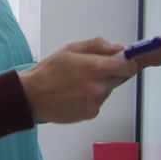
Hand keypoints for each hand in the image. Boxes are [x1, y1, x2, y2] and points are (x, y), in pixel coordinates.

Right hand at [18, 38, 139, 122]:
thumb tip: (118, 48)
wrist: (31, 96)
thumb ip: (97, 45)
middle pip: (120, 78)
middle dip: (111, 73)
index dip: (127, 63)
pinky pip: (98, 103)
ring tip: (77, 84)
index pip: (128, 66)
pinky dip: (91, 98)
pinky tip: (75, 95)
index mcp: (96, 67)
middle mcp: (100, 87)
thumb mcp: (71, 49)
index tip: (122, 61)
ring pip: (108, 91)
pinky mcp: (91, 114)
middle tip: (91, 71)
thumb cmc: (49, 71)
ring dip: (99, 86)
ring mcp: (96, 102)